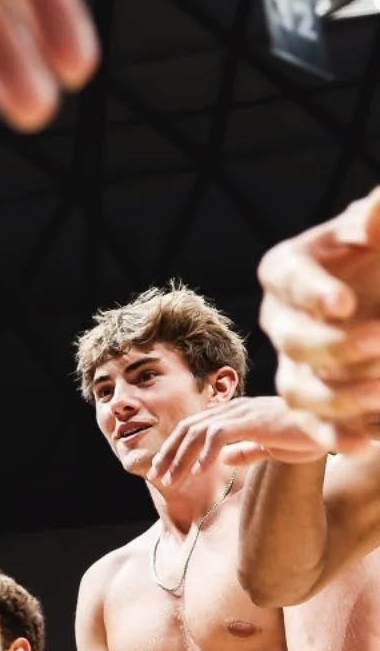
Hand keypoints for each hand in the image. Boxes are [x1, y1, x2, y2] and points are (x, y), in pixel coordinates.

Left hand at [148, 397, 328, 484]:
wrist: (329, 425)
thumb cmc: (304, 434)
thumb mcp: (270, 445)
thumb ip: (247, 449)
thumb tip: (226, 459)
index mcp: (235, 414)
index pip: (194, 428)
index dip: (174, 449)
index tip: (161, 471)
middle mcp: (234, 409)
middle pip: (189, 429)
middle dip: (169, 454)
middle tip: (156, 477)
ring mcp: (243, 413)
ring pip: (198, 433)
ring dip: (181, 458)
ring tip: (171, 481)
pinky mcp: (253, 421)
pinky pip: (220, 436)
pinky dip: (205, 454)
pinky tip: (199, 472)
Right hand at [259, 187, 379, 445]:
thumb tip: (375, 208)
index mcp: (289, 268)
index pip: (287, 279)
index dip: (312, 295)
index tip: (344, 303)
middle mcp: (280, 319)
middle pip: (291, 340)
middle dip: (335, 346)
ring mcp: (291, 364)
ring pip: (299, 390)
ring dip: (340, 396)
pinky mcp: (309, 404)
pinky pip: (313, 428)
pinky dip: (337, 437)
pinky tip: (371, 441)